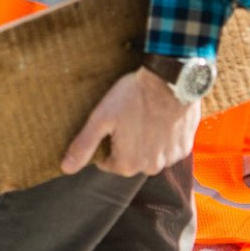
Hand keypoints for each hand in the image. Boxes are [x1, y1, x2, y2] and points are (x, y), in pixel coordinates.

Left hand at [62, 68, 199, 176]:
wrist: (170, 82)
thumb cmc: (132, 98)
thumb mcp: (101, 119)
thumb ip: (83, 146)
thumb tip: (65, 168)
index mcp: (127, 165)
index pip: (107, 163)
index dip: (105, 142)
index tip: (109, 125)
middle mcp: (150, 168)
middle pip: (129, 160)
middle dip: (125, 144)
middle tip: (125, 119)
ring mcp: (170, 159)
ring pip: (150, 155)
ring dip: (145, 142)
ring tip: (142, 117)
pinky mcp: (184, 148)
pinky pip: (168, 148)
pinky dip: (163, 138)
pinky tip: (159, 119)